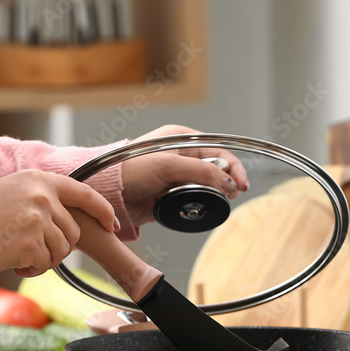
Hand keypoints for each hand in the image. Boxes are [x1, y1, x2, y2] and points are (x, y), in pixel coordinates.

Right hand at [0, 169, 117, 276]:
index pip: (84, 194)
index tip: (111, 225)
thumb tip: (67, 215)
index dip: (102, 211)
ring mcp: (38, 219)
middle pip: (73, 230)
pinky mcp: (31, 243)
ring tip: (22, 257)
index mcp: (39, 180)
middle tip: (35, 252)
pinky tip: (15, 264)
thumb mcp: (11, 192)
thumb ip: (40, 197)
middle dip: (59, 246)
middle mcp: (42, 196)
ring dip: (45, 259)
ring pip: (62, 250)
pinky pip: (46, 264)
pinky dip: (33, 270)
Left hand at [120, 124, 249, 225]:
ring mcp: (176, 178)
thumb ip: (202, 173)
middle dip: (226, 183)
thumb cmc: (129, 170)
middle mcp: (181, 157)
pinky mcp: (170, 197)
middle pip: (216, 171)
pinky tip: (197, 210)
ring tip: (216, 203)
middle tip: (232, 196)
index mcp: (182, 140)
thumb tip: (230, 184)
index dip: (234, 168)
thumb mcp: (168, 166)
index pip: (218, 152)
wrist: (107, 192)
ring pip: (206, 188)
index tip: (241, 185)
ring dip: (212, 197)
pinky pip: (192, 202)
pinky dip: (197, 207)